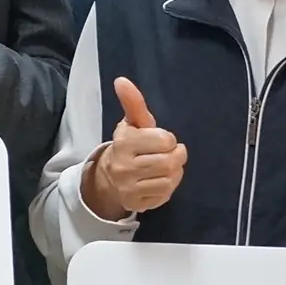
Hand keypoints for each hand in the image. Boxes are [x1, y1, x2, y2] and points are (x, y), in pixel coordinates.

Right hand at [86, 77, 186, 219]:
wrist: (109, 178)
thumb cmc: (129, 145)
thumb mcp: (132, 123)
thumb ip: (133, 103)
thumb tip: (122, 80)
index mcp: (124, 142)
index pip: (165, 140)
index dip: (168, 139)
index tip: (161, 140)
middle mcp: (123, 166)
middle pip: (169, 162)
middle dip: (176, 156)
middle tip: (171, 154)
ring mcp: (129, 187)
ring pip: (169, 179)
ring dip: (174, 172)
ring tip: (166, 167)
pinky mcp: (135, 204)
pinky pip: (165, 195)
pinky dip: (168, 187)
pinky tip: (160, 180)